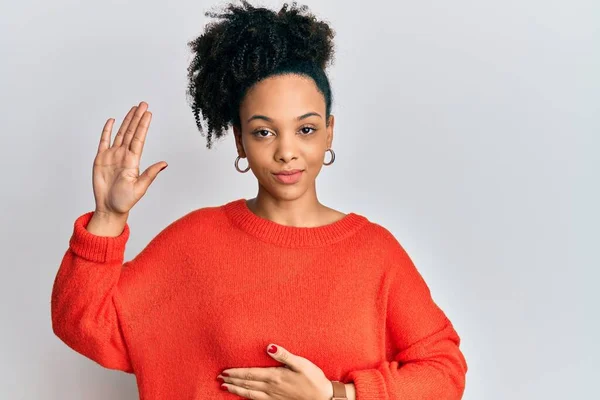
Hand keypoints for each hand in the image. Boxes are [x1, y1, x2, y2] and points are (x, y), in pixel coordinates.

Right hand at [92, 101, 166, 216]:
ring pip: (120, 133)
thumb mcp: (140, 187)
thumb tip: (164, 164)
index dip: (143, 125)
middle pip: (131, 132)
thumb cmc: (125, 200)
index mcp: (133, 161)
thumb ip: (150, 174)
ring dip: (126, 121)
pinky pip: (103, 141)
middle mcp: (124, 155)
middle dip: (137, 118)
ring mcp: (112, 156)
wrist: (109, 208)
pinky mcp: (100, 159)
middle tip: (143, 104)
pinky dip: (106, 130)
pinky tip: (112, 121)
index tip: (148, 113)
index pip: (139, 138)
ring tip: (133, 108)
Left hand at [217, 343, 333, 399]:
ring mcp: (274, 397)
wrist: (323, 398)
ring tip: (225, 388)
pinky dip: (248, 398)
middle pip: (247, 384)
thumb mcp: (300, 363)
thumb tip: (269, 346)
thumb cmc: (313, 378)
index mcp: (275, 376)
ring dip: (237, 390)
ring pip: (250, 394)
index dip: (236, 373)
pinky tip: (244, 397)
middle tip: (219, 378)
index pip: (250, 374)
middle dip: (232, 381)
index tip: (224, 371)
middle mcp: (271, 388)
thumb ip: (284, 355)